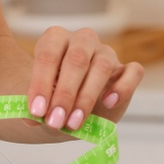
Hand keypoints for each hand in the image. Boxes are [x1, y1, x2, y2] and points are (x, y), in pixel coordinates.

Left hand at [26, 26, 143, 131]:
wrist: (70, 109)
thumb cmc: (51, 98)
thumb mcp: (40, 103)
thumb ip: (35, 108)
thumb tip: (30, 118)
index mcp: (55, 39)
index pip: (48, 55)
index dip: (40, 84)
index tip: (36, 111)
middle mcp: (82, 41)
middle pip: (76, 60)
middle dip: (64, 93)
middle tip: (55, 121)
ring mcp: (106, 53)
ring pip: (102, 67)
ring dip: (87, 98)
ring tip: (74, 123)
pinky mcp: (127, 70)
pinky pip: (133, 72)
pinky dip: (122, 88)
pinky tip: (108, 103)